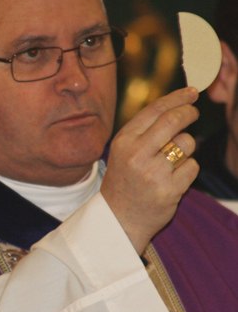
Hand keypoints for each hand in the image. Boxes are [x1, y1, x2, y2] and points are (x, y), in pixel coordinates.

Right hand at [100, 87, 199, 253]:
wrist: (119, 218)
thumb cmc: (124, 179)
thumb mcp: (124, 150)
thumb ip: (144, 129)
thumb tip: (176, 105)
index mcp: (124, 141)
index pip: (154, 110)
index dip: (176, 98)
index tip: (190, 93)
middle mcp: (136, 154)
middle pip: (173, 121)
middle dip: (189, 112)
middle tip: (193, 112)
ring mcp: (153, 173)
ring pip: (186, 144)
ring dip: (186, 147)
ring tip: (172, 159)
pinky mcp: (169, 190)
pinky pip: (192, 166)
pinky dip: (188, 169)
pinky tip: (174, 177)